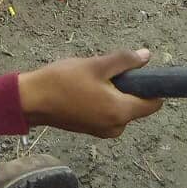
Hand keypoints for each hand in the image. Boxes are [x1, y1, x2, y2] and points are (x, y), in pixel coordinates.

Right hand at [18, 48, 161, 137]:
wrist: (33, 100)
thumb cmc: (64, 81)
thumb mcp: (96, 65)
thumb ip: (125, 61)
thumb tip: (146, 57)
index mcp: (120, 112)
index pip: (153, 104)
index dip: (152, 86)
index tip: (142, 70)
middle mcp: (116, 127)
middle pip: (136, 105)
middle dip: (128, 86)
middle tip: (105, 69)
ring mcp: (103, 130)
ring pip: (120, 107)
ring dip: (114, 91)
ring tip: (91, 77)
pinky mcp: (92, 129)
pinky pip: (108, 112)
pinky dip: (104, 99)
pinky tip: (85, 87)